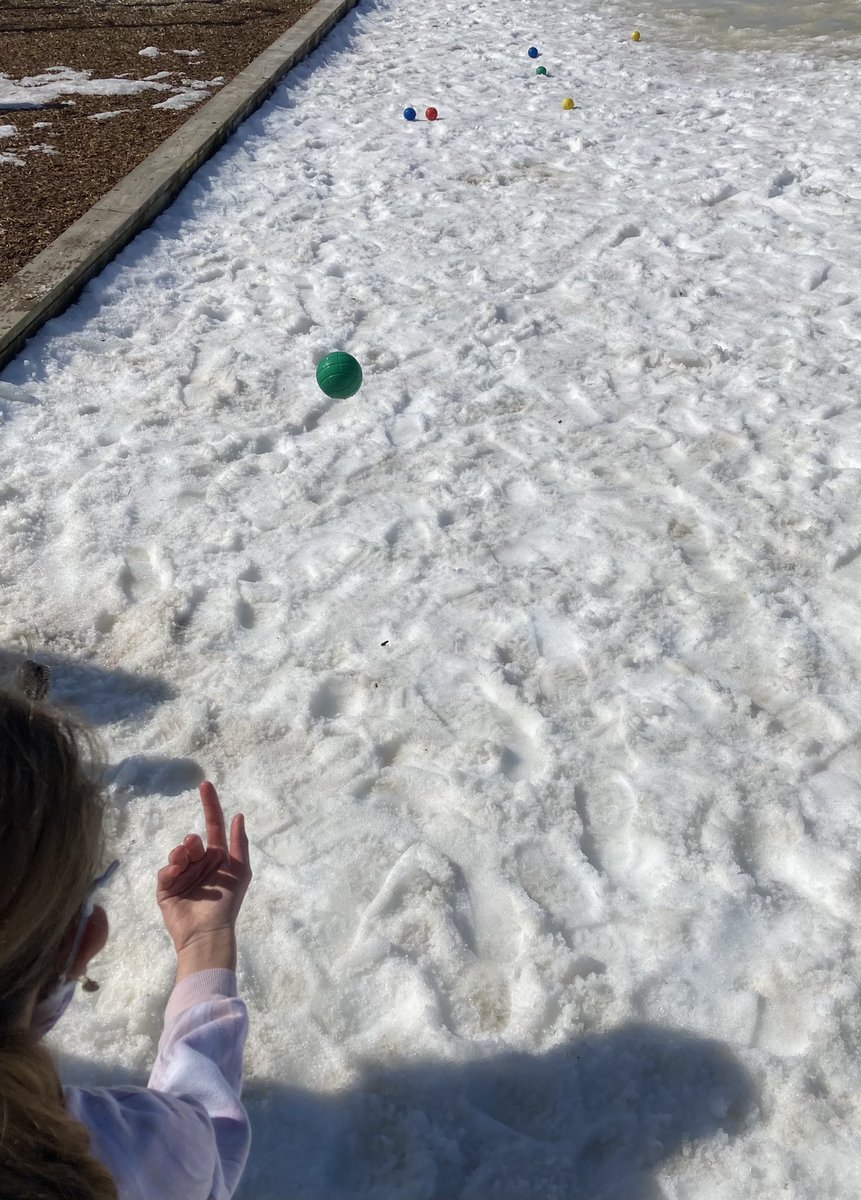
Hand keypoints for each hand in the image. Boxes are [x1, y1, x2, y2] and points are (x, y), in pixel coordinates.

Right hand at [157, 782, 251, 956]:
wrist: (208, 932)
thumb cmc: (228, 903)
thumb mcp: (240, 870)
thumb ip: (239, 843)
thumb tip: (238, 815)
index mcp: (216, 858)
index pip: (212, 826)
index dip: (210, 805)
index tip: (205, 784)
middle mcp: (198, 864)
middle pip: (192, 841)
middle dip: (192, 841)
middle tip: (194, 846)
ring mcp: (182, 876)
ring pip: (177, 853)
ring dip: (180, 853)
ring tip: (183, 859)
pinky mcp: (166, 889)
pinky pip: (165, 872)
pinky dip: (170, 869)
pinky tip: (175, 872)